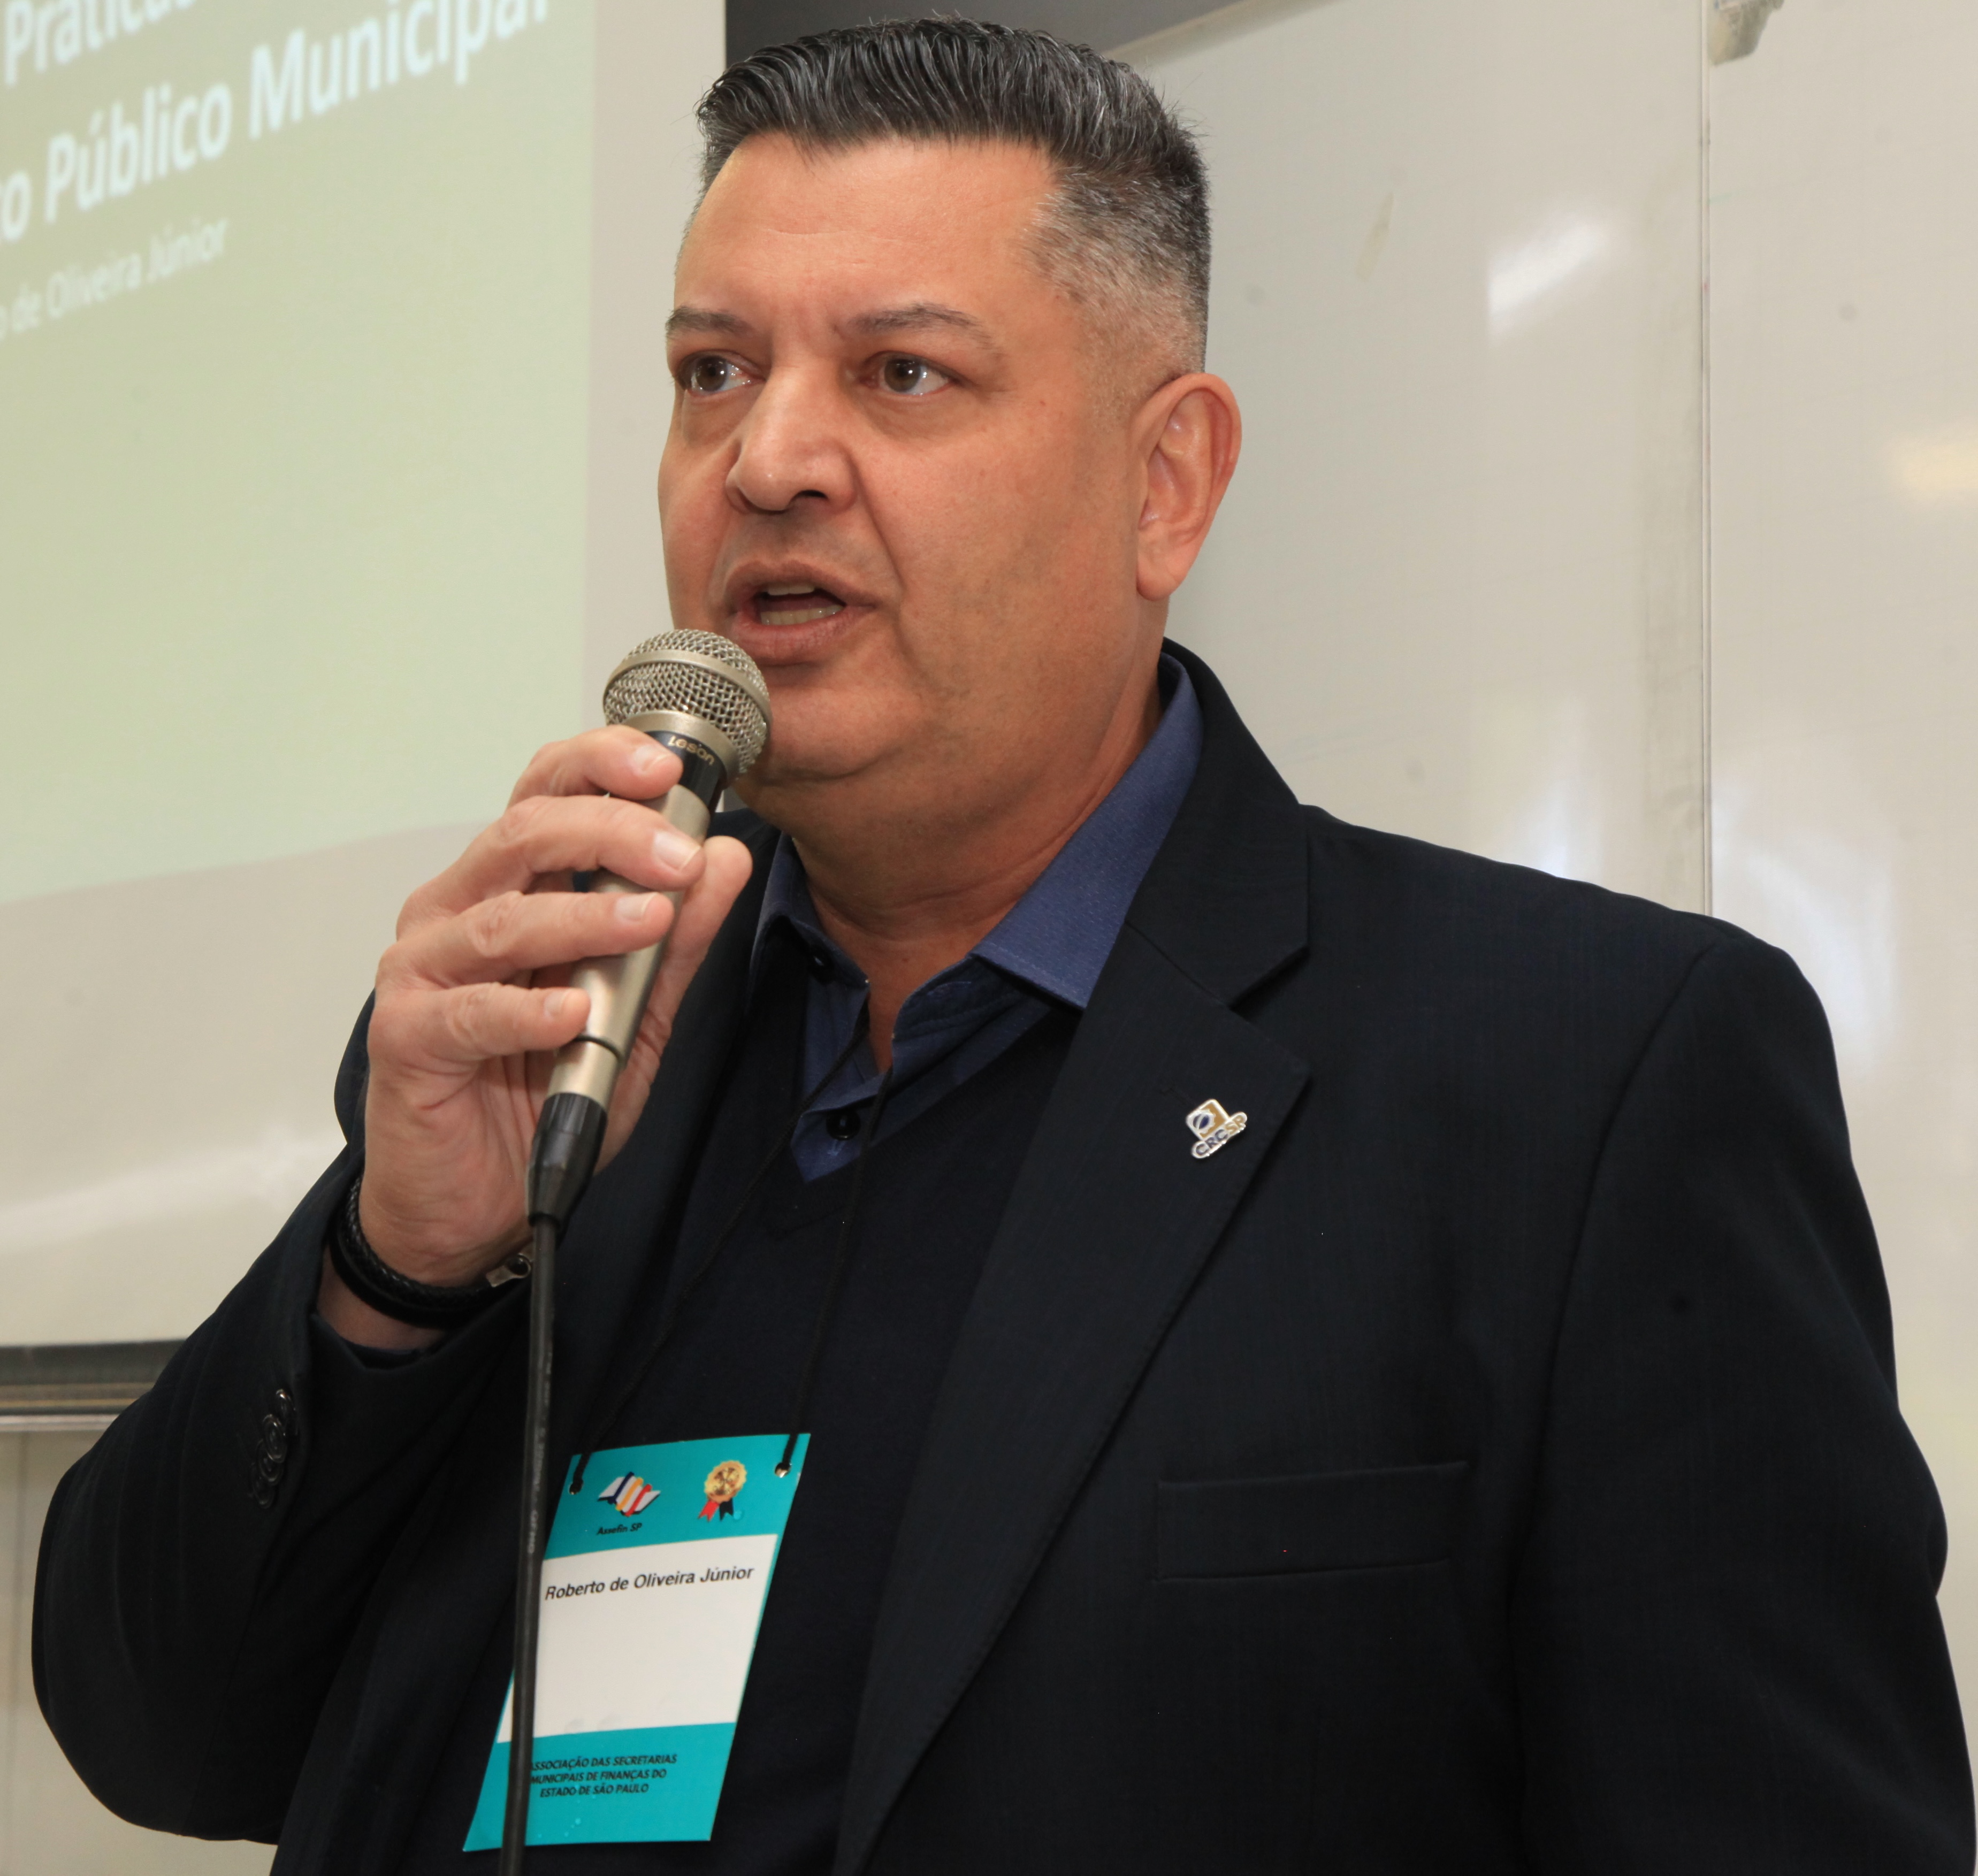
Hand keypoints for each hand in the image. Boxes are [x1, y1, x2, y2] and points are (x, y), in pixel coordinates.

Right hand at [318, 728, 753, 1345]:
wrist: (475, 1203)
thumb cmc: (544, 1093)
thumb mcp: (638, 1015)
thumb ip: (678, 942)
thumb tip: (725, 861)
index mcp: (510, 886)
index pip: (547, 794)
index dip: (601, 766)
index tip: (671, 767)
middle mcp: (457, 911)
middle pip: (524, 834)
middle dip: (610, 832)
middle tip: (680, 853)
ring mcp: (424, 972)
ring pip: (500, 917)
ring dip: (583, 915)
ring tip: (651, 920)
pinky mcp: (406, 1039)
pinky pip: (468, 1012)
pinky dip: (526, 1010)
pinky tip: (574, 1015)